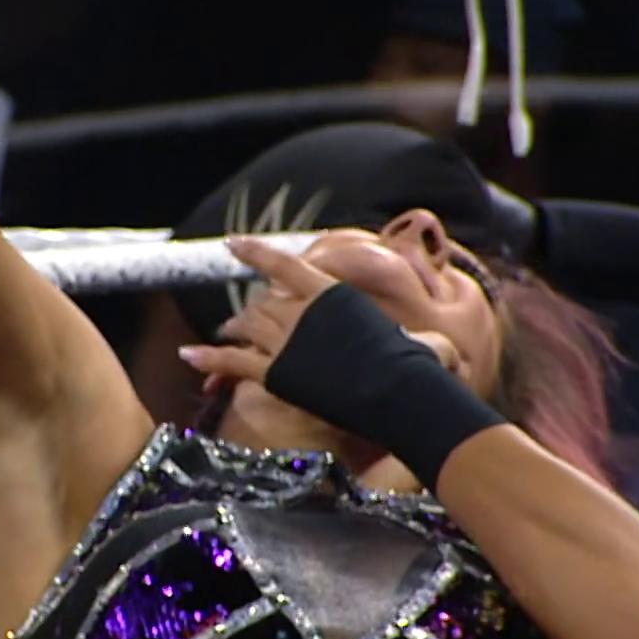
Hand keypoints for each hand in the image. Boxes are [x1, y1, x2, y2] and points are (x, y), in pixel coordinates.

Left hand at [177, 238, 457, 390]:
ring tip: (219, 336)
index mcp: (333, 292)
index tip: (233, 245)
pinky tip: (189, 355)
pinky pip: (233, 361)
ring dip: (232, 332)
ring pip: (247, 328)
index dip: (256, 253)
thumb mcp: (421, 343)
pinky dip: (209, 357)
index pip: (285, 264)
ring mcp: (288, 340)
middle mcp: (304, 310)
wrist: (403, 393)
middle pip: (263, 303)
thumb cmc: (421, 368)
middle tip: (240, 320)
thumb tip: (449, 354)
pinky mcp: (277, 371)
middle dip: (251, 312)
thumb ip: (417, 340)